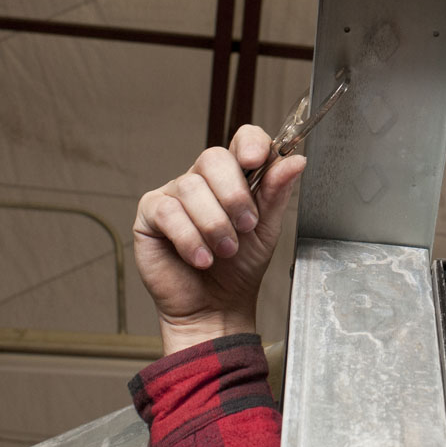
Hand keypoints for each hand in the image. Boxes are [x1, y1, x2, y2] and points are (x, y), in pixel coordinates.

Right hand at [133, 125, 305, 354]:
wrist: (216, 307)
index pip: (242, 140)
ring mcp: (173, 194)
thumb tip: (295, 160)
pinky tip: (201, 258)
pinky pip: (168, 212)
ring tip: (225, 250)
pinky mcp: (150, 215)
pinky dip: (189, 238)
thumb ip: (277, 192)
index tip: (257, 160)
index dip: (250, 143)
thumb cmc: (240, 268)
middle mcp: (202, 179)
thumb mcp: (266, 229)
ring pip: (191, 187)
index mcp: (234, 176)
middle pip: (213, 158)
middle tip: (245, 225)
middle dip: (234, 194)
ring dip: (214, 224)